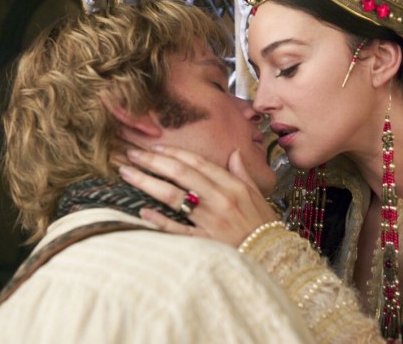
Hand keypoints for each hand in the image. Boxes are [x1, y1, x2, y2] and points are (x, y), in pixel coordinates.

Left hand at [118, 146, 278, 246]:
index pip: (198, 162)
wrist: (274, 256)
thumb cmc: (263, 225)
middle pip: (181, 174)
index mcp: (232, 185)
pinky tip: (143, 212)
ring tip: (128, 174)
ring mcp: (211, 221)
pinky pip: (178, 230)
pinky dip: (160, 221)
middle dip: (154, 161)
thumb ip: (242, 172)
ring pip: (175, 197)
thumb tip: (233, 152)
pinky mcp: (206, 242)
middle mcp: (220, 199)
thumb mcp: (256, 194)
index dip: (174, 152)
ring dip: (148, 183)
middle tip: (132, 154)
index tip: (154, 146)